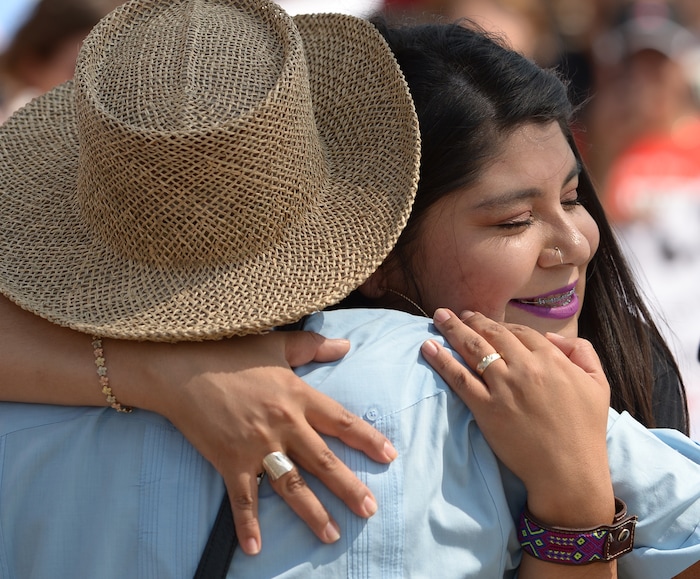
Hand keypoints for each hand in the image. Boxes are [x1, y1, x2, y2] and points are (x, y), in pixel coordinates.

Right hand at [116, 331, 395, 554]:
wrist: (182, 369)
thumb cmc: (230, 353)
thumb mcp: (276, 345)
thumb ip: (313, 346)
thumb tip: (346, 344)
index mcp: (297, 396)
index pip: (341, 421)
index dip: (368, 439)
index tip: (390, 456)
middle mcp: (283, 425)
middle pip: (323, 461)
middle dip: (349, 488)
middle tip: (370, 510)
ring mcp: (257, 446)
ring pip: (292, 485)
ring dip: (313, 512)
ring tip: (333, 535)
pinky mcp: (230, 461)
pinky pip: (242, 498)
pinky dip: (247, 524)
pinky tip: (255, 548)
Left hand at [421, 309, 613, 527]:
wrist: (569, 471)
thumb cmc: (586, 430)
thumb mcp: (598, 384)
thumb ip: (583, 352)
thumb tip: (553, 337)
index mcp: (551, 360)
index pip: (520, 331)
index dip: (500, 324)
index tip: (487, 321)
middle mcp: (525, 368)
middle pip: (493, 334)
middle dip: (473, 320)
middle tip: (458, 314)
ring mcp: (503, 387)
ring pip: (473, 349)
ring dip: (453, 329)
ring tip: (439, 317)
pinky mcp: (486, 408)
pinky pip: (459, 378)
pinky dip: (442, 360)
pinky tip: (429, 347)